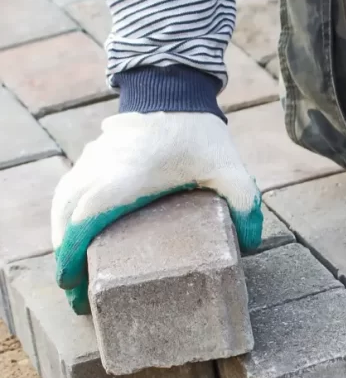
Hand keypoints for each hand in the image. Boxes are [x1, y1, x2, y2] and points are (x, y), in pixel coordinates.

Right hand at [51, 112, 262, 313]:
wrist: (174, 88)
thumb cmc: (199, 134)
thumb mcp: (231, 169)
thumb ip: (245, 204)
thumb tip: (251, 244)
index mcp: (127, 177)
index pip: (86, 218)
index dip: (72, 251)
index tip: (71, 281)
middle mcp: (100, 168)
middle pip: (66, 216)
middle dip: (65, 254)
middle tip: (76, 290)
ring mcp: (91, 159)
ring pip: (62, 202)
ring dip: (61, 235)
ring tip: (74, 267)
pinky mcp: (90, 155)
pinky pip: (67, 188)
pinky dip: (64, 214)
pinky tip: (74, 233)